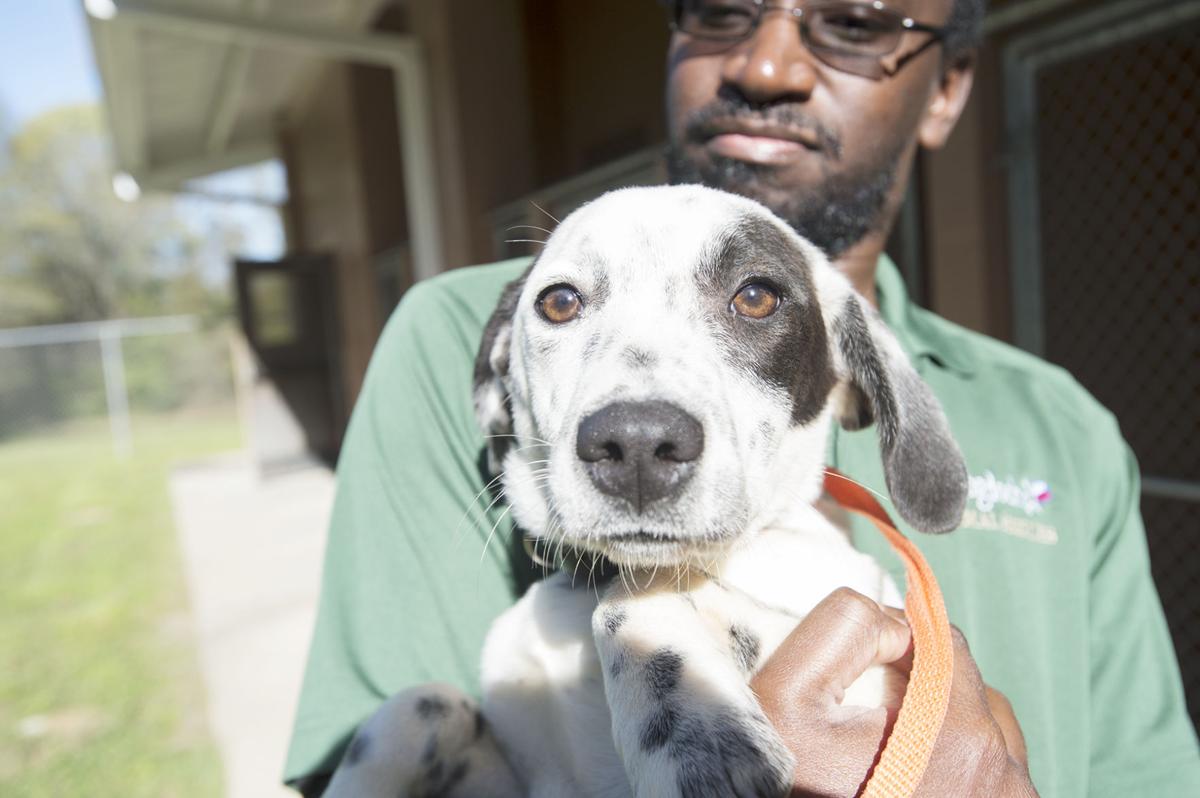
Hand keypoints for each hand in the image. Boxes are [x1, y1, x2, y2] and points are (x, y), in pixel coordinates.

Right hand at [751, 588, 1037, 796]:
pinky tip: (910, 780)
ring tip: (890, 754)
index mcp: (962, 733)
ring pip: (988, 737)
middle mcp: (1003, 775)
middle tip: (869, 719)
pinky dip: (956, 769)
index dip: (898, 642)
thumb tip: (894, 623)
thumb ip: (842, 628)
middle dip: (923, 689)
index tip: (862, 669)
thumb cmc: (789, 786)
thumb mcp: (786, 696)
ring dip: (945, 729)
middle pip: (970, 691)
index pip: (946, 644)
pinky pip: (992, 779)